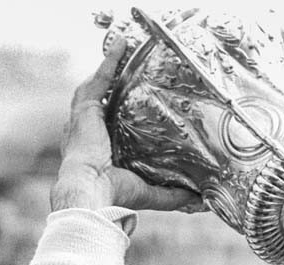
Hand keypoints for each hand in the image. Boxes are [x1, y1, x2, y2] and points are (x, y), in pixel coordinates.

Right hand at [50, 37, 203, 212]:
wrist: (92, 189)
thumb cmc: (115, 194)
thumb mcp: (150, 192)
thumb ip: (173, 195)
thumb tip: (198, 200)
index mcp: (104, 152)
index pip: (116, 128)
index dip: (126, 116)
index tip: (142, 106)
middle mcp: (93, 134)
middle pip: (107, 103)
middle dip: (117, 86)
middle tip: (134, 71)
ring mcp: (86, 120)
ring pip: (100, 87)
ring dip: (113, 69)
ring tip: (127, 51)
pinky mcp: (85, 109)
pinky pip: (99, 79)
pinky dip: (110, 62)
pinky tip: (122, 45)